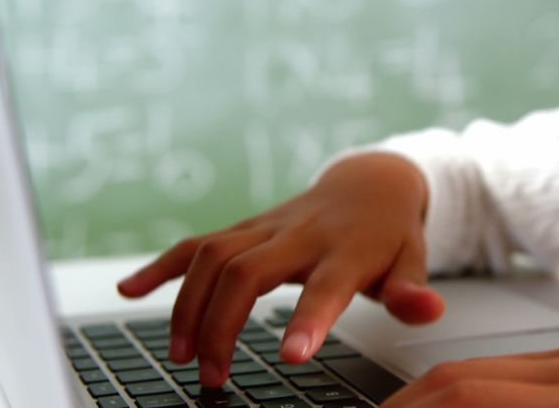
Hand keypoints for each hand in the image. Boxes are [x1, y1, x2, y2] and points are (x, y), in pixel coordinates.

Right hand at [116, 153, 445, 386]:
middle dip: (222, 324)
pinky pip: (197, 242)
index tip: (291, 357)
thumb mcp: (412, 262)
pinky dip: (161, 265)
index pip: (325, 286)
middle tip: (212, 377)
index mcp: (345, 251)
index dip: (309, 319)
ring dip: (187, 303)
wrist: (371, 182)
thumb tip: (428, 310)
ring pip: (213, 255)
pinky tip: (131, 289)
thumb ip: (413, 291)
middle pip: (248, 272)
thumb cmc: (389, 234)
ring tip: (179, 353)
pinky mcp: (246, 226)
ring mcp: (267, 226)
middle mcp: (300, 235)